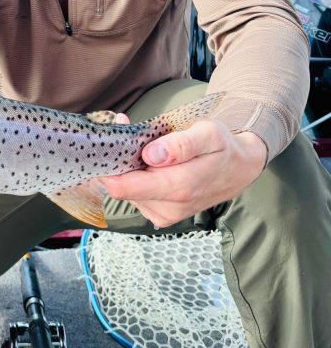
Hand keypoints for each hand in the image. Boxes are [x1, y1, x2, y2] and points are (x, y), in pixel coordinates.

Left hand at [100, 119, 267, 227]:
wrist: (239, 169)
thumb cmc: (222, 147)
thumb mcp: (209, 134)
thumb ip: (181, 145)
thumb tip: (151, 155)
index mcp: (179, 188)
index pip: (123, 187)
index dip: (109, 165)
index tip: (109, 143)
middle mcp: (169, 207)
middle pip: (120, 188)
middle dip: (118, 161)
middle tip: (126, 134)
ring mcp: (164, 214)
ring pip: (126, 191)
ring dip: (127, 168)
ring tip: (143, 146)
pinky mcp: (160, 214)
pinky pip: (135, 196)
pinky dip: (135, 177)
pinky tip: (148, 163)